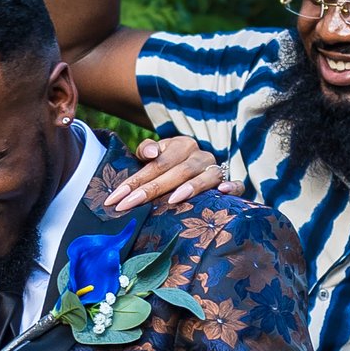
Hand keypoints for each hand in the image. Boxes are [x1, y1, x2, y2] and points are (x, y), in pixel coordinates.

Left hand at [104, 135, 235, 211]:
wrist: (200, 171)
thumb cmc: (170, 168)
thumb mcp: (156, 157)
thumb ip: (146, 151)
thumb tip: (152, 152)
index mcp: (181, 145)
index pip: (155, 163)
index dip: (133, 181)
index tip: (115, 198)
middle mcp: (199, 155)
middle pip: (176, 171)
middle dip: (150, 190)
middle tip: (129, 205)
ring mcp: (216, 169)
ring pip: (205, 176)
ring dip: (189, 188)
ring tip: (171, 200)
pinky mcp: (230, 183)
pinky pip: (235, 184)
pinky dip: (231, 187)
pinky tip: (222, 192)